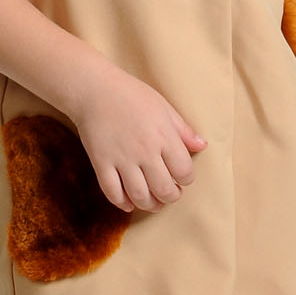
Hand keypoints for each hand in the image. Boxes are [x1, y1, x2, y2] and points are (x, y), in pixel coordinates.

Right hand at [72, 69, 207, 213]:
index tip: (181, 178)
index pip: (183, 171)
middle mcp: (145, 151)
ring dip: (150, 205)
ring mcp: (122, 159)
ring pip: (140, 195)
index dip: (185, 179)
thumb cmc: (131, 94)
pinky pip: (113, 192)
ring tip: (153, 203)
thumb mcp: (163, 107)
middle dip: (171, 197)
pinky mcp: (101, 163)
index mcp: (164, 136)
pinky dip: (122, 203)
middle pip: (164, 189)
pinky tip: (129, 203)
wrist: (94, 89)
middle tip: (170, 194)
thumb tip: (202, 146)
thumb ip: (183, 130)